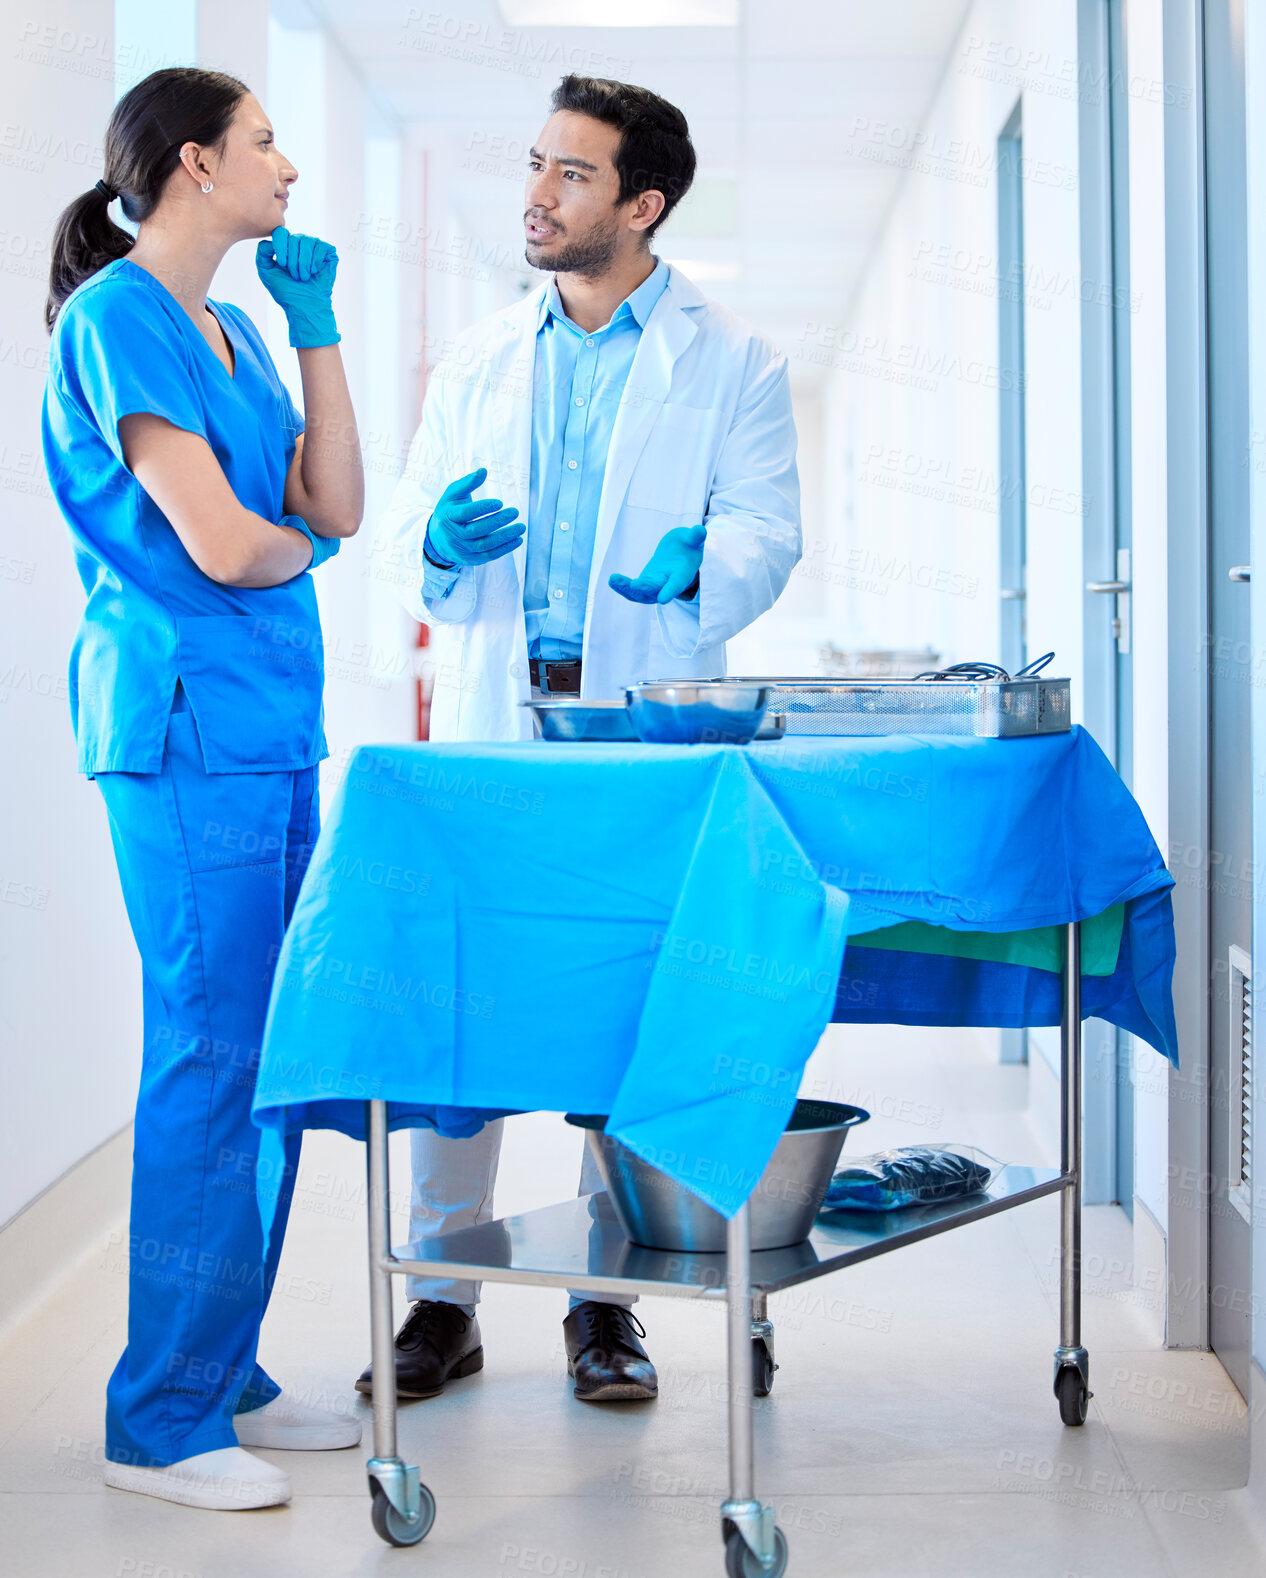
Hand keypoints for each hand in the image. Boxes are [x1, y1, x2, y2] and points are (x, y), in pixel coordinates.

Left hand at [255, 227, 339, 348]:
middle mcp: (301, 243)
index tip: (282, 266)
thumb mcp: (266, 271)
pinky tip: (314, 272)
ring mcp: (316, 247)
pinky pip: (321, 247)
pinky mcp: (329, 253)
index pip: (281, 232)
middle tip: (295, 277)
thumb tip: (272, 240)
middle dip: (293, 261)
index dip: (280, 248)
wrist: (304, 307)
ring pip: (307, 241)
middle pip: (294, 238)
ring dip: (303, 263)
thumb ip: (262, 252)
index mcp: (287, 246)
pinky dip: (315, 262)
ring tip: (304, 277)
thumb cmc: (286, 292)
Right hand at [425, 467, 523, 567]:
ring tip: (521, 527)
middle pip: (476, 530)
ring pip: (485, 545)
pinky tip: (518, 540)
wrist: (438, 538)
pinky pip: (489, 555)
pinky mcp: (471, 559)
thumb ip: (468, 483)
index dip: (482, 508)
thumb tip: (484, 470)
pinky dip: (505, 549)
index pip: (465, 514)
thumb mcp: (453, 495)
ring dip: (505, 537)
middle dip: (497, 522)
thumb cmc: (450, 510)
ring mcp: (462, 549)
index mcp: (447, 516)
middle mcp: (453, 535)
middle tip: (515, 512)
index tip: (500, 502)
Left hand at [608, 524, 705, 603]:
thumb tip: (700, 530)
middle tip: (633, 584)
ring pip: (640, 593)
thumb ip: (695, 537)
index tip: (663, 599)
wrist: (680, 556)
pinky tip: (612, 581)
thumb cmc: (689, 547)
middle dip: (644, 588)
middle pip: (655, 589)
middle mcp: (667, 585)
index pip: (676, 584)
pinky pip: (632, 591)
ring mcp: (654, 587)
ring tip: (614, 580)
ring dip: (627, 589)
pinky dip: (622, 587)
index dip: (670, 591)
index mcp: (681, 575)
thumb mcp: (694, 540)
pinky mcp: (644, 586)